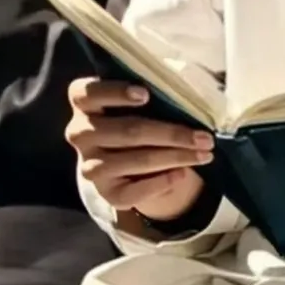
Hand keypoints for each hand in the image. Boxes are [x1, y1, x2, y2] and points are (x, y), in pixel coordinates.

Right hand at [65, 78, 213, 221]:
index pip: (88, 93)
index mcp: (84, 103)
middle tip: (204, 137)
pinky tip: (181, 174)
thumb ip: (153, 94)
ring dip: (175, 157)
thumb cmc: (141, 120)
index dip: (115, 92)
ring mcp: (90, 165)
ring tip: (204, 155)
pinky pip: (134, 191)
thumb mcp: (142, 102)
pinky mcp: (105, 192)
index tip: (146, 94)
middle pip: (127, 131)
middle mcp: (80, 134)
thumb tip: (185, 94)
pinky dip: (161, 182)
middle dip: (171, 134)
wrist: (135, 164)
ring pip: (136, 161)